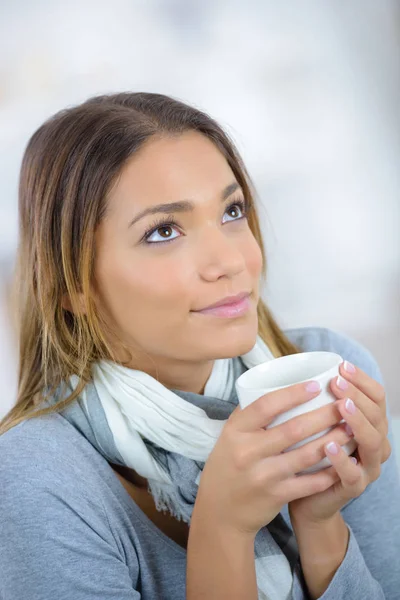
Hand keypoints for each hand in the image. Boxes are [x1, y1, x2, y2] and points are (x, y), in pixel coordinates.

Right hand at [196, 378, 353, 538]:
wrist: (220, 511)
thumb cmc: (229, 464)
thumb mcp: (230, 436)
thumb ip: (251, 414)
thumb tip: (280, 386)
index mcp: (236, 431)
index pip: (266, 405)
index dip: (293, 394)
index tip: (316, 385)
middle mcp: (247, 452)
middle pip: (293, 429)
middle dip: (324, 415)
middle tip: (344, 404)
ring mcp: (263, 476)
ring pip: (306, 455)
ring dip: (333, 441)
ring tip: (350, 428)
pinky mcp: (276, 496)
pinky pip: (309, 482)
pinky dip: (329, 471)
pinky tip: (344, 460)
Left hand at [288, 360, 390, 525]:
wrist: (307, 499)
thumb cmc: (310, 455)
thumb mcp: (317, 425)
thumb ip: (318, 403)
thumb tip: (300, 368)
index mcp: (369, 425)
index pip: (376, 397)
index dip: (362, 380)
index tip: (342, 365)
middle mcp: (375, 445)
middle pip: (377, 416)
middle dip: (358, 396)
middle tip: (337, 383)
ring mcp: (368, 468)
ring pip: (373, 442)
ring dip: (357, 422)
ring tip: (341, 407)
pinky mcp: (354, 488)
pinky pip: (354, 474)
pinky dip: (342, 458)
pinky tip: (328, 445)